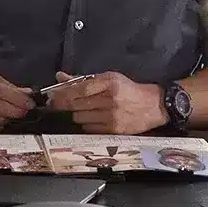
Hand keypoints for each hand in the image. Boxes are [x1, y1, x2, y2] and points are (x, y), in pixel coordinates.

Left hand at [44, 71, 164, 133]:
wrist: (155, 106)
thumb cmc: (129, 90)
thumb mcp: (109, 78)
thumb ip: (83, 79)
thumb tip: (59, 77)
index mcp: (109, 83)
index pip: (79, 89)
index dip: (62, 94)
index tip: (52, 96)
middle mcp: (110, 99)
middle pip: (76, 105)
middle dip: (62, 105)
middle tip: (54, 104)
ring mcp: (112, 116)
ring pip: (79, 118)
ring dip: (73, 115)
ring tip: (75, 110)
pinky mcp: (114, 129)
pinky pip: (89, 128)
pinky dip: (84, 123)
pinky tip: (87, 118)